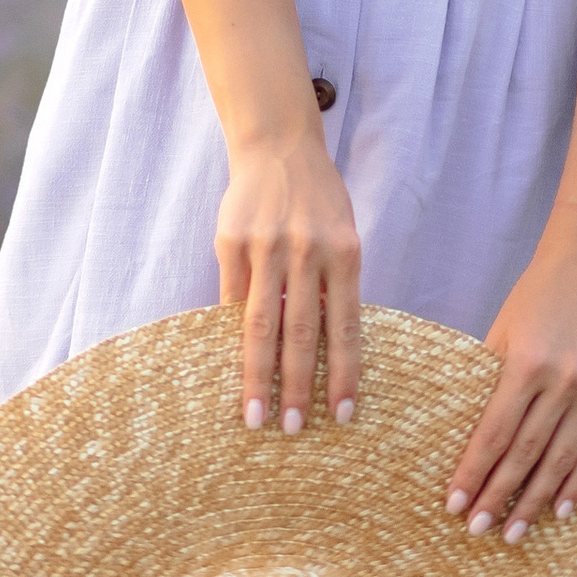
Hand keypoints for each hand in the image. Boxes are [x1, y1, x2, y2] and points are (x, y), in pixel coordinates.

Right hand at [215, 135, 361, 431]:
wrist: (278, 146)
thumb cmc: (318, 202)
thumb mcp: (343, 238)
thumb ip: (334, 288)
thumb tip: (329, 354)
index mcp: (345, 253)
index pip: (346, 327)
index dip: (344, 374)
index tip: (342, 415)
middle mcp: (306, 251)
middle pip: (301, 333)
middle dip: (298, 387)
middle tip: (294, 429)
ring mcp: (265, 246)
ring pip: (261, 324)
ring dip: (259, 376)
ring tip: (257, 416)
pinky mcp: (231, 241)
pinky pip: (231, 298)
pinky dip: (231, 336)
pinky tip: (231, 368)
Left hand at [448, 209, 576, 540]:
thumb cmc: (535, 296)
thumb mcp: (502, 331)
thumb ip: (488, 381)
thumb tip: (467, 437)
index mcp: (527, 365)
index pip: (494, 434)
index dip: (473, 473)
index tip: (453, 505)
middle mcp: (564, 382)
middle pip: (525, 455)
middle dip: (498, 497)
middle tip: (476, 531)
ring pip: (560, 461)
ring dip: (534, 502)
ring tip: (512, 533)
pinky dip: (576, 483)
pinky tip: (559, 511)